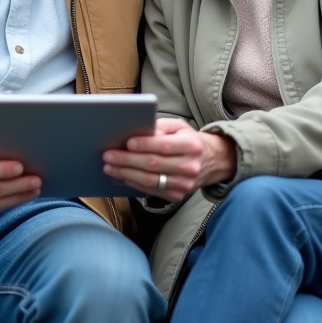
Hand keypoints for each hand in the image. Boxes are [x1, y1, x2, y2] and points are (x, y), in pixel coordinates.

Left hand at [102, 118, 236, 201]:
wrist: (212, 161)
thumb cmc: (189, 140)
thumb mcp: (179, 127)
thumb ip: (160, 127)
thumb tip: (138, 131)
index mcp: (191, 145)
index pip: (163, 146)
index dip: (144, 145)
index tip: (127, 142)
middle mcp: (190, 166)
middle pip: (153, 165)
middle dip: (127, 160)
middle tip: (108, 156)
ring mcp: (184, 184)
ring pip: (149, 181)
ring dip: (125, 174)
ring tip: (109, 167)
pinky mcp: (177, 196)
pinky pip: (151, 191)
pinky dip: (133, 184)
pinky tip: (120, 177)